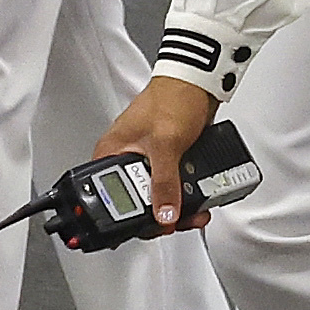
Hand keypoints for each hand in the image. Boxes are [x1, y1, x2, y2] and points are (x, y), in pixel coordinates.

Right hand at [90, 73, 223, 225]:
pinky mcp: (166, 159)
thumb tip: (164, 214)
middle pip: (136, 201)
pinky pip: (170, 186)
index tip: (150, 227)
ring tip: (195, 214)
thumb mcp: (166, 145)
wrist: (199, 83)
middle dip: (160, 216)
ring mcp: (146, 160)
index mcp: (112, 153)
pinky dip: (183, 196)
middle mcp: (125, 158)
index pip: (109, 196)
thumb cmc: (173, 98)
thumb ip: (164, 183)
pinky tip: (198, 200)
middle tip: (178, 221)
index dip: (128, 217)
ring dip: (176, 209)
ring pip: (156, 197)